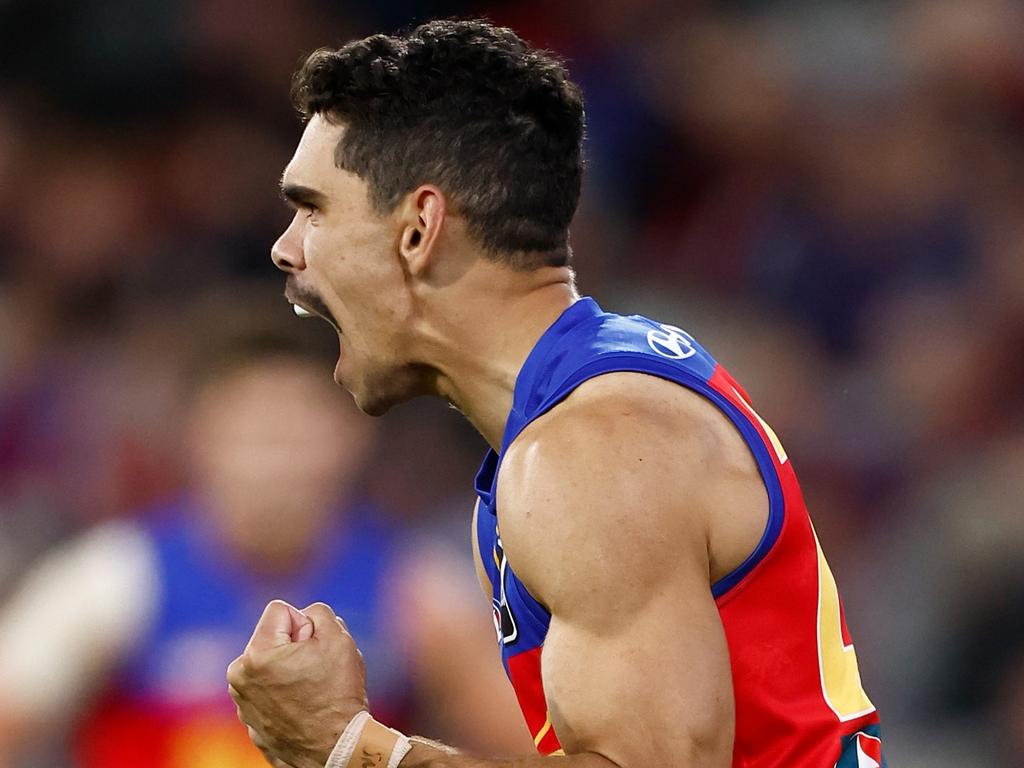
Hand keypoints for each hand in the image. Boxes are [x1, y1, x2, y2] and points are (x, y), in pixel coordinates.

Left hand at [228, 600, 368, 767]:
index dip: (305, 624)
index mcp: (255, 654)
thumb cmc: (338, 694)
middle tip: (316, 670)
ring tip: (311, 690)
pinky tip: (304, 708)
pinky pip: (268, 692)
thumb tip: (305, 617)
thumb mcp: (338, 638)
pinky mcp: (251, 722)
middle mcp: (239, 677)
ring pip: (270, 665)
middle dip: (294, 646)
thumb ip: (319, 613)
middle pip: (272, 638)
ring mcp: (242, 703)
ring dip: (289, 670)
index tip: (315, 648)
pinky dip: (284, 694)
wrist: (338, 751)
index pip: (280, 611)